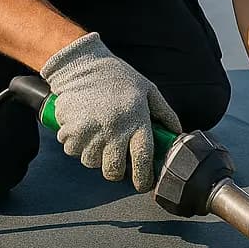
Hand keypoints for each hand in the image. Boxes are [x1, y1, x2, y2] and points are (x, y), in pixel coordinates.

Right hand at [40, 32, 181, 191]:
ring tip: (98, 138)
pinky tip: (82, 130)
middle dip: (115, 171)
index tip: (142, 183)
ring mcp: (92, 132)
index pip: (143, 160)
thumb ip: (164, 113)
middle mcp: (115, 130)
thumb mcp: (148, 90)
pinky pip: (72, 151)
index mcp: (137, 121)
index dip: (143, 178)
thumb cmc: (118, 77)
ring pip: (91, 162)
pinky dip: (76, 145)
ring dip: (94, 156)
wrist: (82, 64)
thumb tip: (177, 132)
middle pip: (114, 170)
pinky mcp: (70, 130)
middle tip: (115, 161)